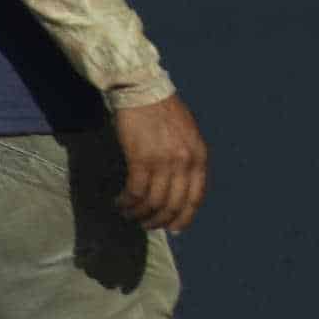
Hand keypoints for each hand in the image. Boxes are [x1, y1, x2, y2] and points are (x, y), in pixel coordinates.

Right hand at [112, 91, 208, 232]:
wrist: (142, 90)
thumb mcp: (187, 136)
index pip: (195, 198)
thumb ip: (186, 161)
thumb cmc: (162, 111)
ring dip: (139, 213)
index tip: (173, 229)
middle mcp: (185, 162)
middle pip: (173, 205)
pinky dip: (127, 202)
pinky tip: (120, 202)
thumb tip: (178, 190)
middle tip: (145, 224)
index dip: (184, 218)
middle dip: (158, 220)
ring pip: (153, 202)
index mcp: (199, 156)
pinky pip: (136, 192)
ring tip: (129, 214)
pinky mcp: (141, 159)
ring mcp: (164, 161)